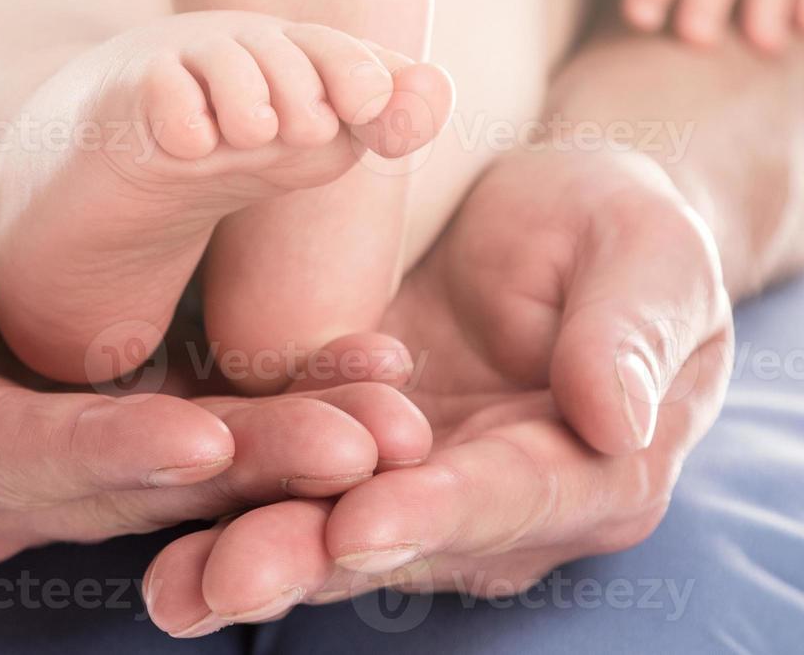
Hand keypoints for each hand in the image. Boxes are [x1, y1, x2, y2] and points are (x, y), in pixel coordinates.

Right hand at [0, 148, 433, 564]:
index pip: (4, 464)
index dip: (102, 454)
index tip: (202, 437)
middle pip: (120, 487)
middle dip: (243, 471)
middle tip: (356, 446)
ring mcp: (62, 467)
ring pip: (183, 472)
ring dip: (291, 451)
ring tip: (391, 422)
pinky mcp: (119, 431)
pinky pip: (211, 429)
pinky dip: (287, 404)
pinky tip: (371, 373)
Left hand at [141, 148, 734, 635]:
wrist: (559, 217)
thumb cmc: (622, 228)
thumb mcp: (647, 256)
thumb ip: (631, 334)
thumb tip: (617, 419)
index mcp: (590, 472)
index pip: (507, 500)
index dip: (434, 515)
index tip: (361, 523)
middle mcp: (495, 501)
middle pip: (401, 540)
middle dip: (314, 560)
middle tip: (231, 578)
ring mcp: (418, 480)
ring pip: (331, 527)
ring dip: (255, 554)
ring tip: (177, 585)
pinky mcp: (353, 447)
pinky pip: (290, 476)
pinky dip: (229, 502)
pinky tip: (157, 529)